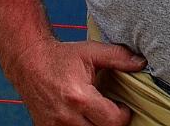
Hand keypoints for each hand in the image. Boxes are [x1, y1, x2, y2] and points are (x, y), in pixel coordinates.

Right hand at [11, 39, 147, 125]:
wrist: (28, 63)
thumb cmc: (60, 58)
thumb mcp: (91, 52)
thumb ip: (118, 57)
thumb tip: (141, 63)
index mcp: (79, 97)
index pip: (113, 121)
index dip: (123, 114)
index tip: (121, 107)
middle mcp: (67, 117)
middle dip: (110, 123)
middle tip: (109, 111)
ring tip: (95, 114)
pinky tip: (82, 117)